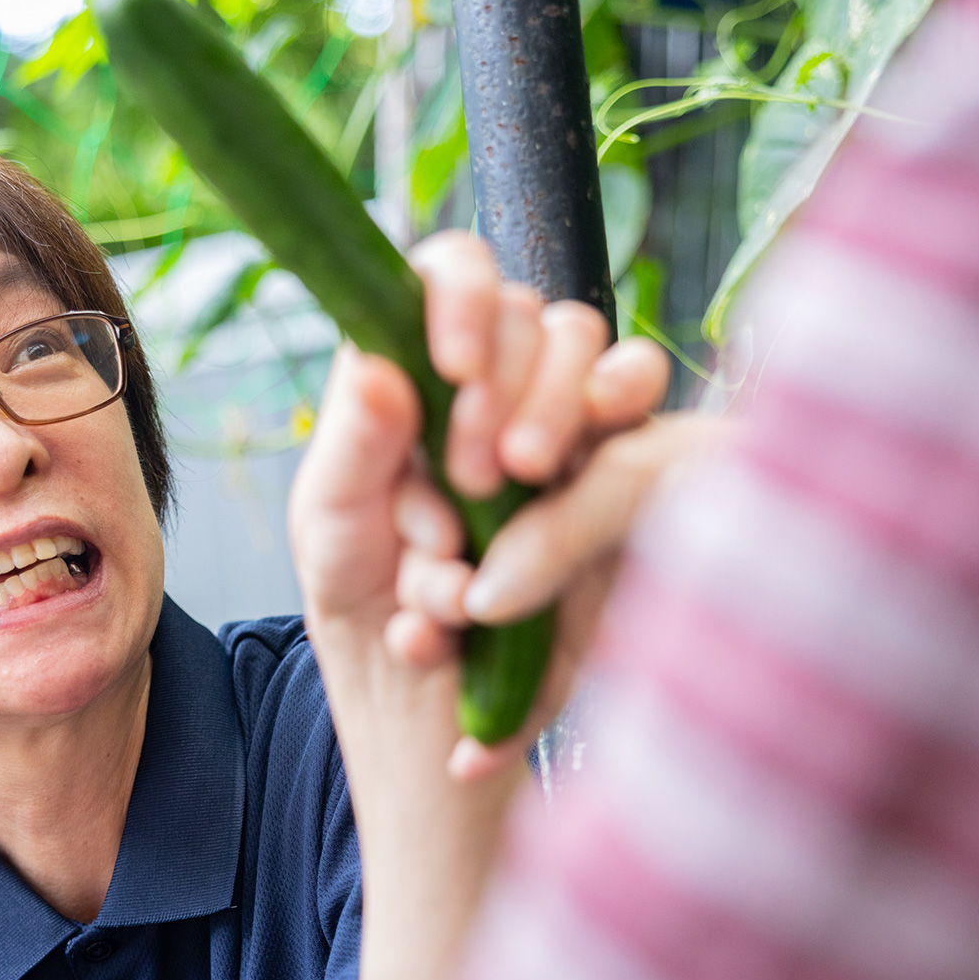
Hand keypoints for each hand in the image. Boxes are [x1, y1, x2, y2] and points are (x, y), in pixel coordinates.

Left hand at [291, 230, 724, 777]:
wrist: (430, 704)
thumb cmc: (367, 596)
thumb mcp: (335, 530)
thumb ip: (354, 447)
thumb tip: (379, 367)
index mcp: (417, 372)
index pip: (452, 275)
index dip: (461, 297)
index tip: (453, 366)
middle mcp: (499, 386)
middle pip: (536, 319)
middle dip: (508, 392)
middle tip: (478, 477)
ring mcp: (568, 428)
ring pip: (599, 365)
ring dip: (553, 427)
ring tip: (511, 510)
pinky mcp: (618, 481)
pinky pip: (644, 428)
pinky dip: (611, 448)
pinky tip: (570, 482)